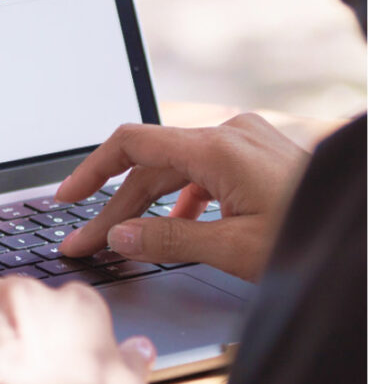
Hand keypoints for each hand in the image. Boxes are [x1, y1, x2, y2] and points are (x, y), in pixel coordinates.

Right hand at [57, 114, 309, 280]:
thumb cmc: (317, 238)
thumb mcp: (237, 249)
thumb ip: (169, 239)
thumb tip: (118, 236)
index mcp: (217, 148)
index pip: (131, 144)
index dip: (90, 170)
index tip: (66, 199)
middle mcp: (228, 134)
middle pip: (150, 167)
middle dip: (113, 208)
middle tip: (85, 244)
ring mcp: (246, 141)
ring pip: (176, 173)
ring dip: (145, 207)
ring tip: (121, 242)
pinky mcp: (258, 155)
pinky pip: (204, 173)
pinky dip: (181, 200)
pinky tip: (175, 226)